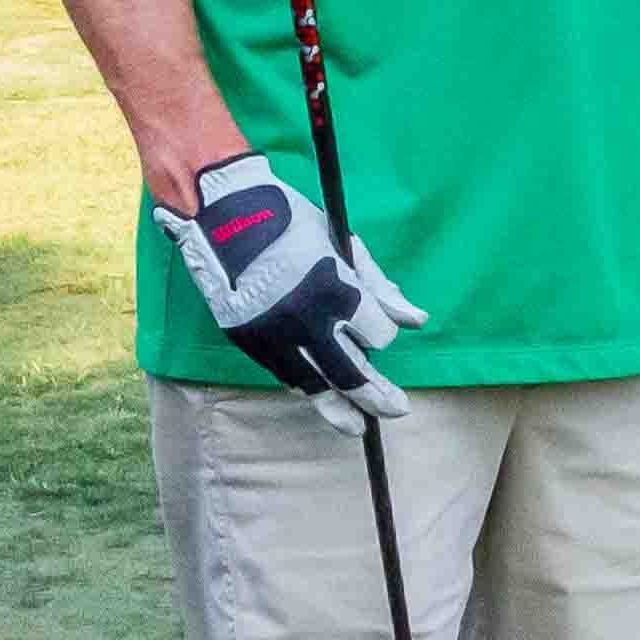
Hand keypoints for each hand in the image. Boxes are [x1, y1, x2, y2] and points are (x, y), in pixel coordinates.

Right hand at [157, 150, 424, 426]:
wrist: (221, 213)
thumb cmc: (290, 221)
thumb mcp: (343, 245)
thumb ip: (380, 286)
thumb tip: (417, 320)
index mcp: (335, 290)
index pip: (378, 335)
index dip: (382, 333)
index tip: (378, 326)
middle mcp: (305, 321)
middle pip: (352, 374)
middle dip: (377, 395)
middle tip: (397, 409)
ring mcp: (273, 335)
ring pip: (314, 386)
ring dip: (339, 409)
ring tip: (358, 426)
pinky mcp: (248, 341)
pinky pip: (284, 374)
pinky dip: (305, 387)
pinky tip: (322, 398)